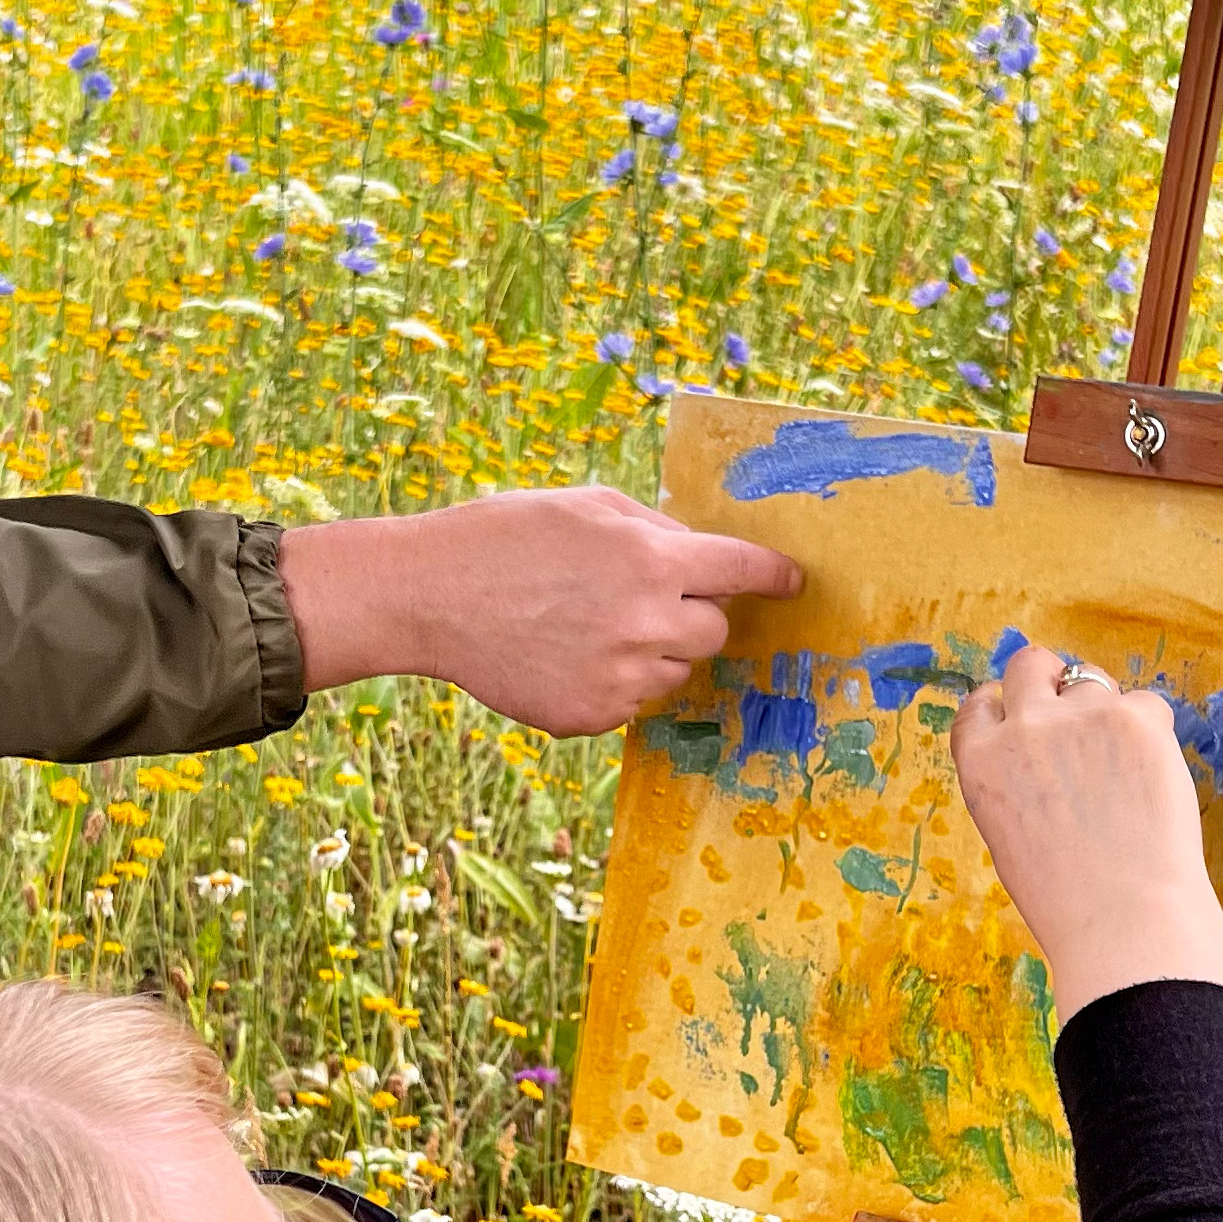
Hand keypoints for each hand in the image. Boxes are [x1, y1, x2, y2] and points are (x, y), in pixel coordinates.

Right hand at [280, 486, 799, 736]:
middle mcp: (647, 623)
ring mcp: (620, 677)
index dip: (774, 576)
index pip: (747, 573)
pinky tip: (563, 653)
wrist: (431, 595)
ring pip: (674, 671)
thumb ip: (656, 529)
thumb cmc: (507, 536)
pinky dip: (612, 682)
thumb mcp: (589, 505)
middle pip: (715, 631)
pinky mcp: (591, 716)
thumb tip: (704, 552)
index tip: (791, 583)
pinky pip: (631, 702)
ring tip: (586, 623)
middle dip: (693, 613)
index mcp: (654, 560)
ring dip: (652, 650)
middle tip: (642, 597)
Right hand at [950, 643, 1222, 1025]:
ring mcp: (1080, 716)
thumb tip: (1041, 753)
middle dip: (1051, 679)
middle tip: (1079, 716)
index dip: (1006, 706)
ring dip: (1105, 708)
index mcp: (980, 761)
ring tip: (1123, 766)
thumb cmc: (1066, 898)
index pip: (980, 703)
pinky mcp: (1136, 717)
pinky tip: (1152, 780)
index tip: (1027, 718)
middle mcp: (1024, 727)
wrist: (1124, 916)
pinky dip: (1151, 732)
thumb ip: (1014, 781)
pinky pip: (1146, 704)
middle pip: (1030, 663)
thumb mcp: (1007, 835)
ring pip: (1093, 679)